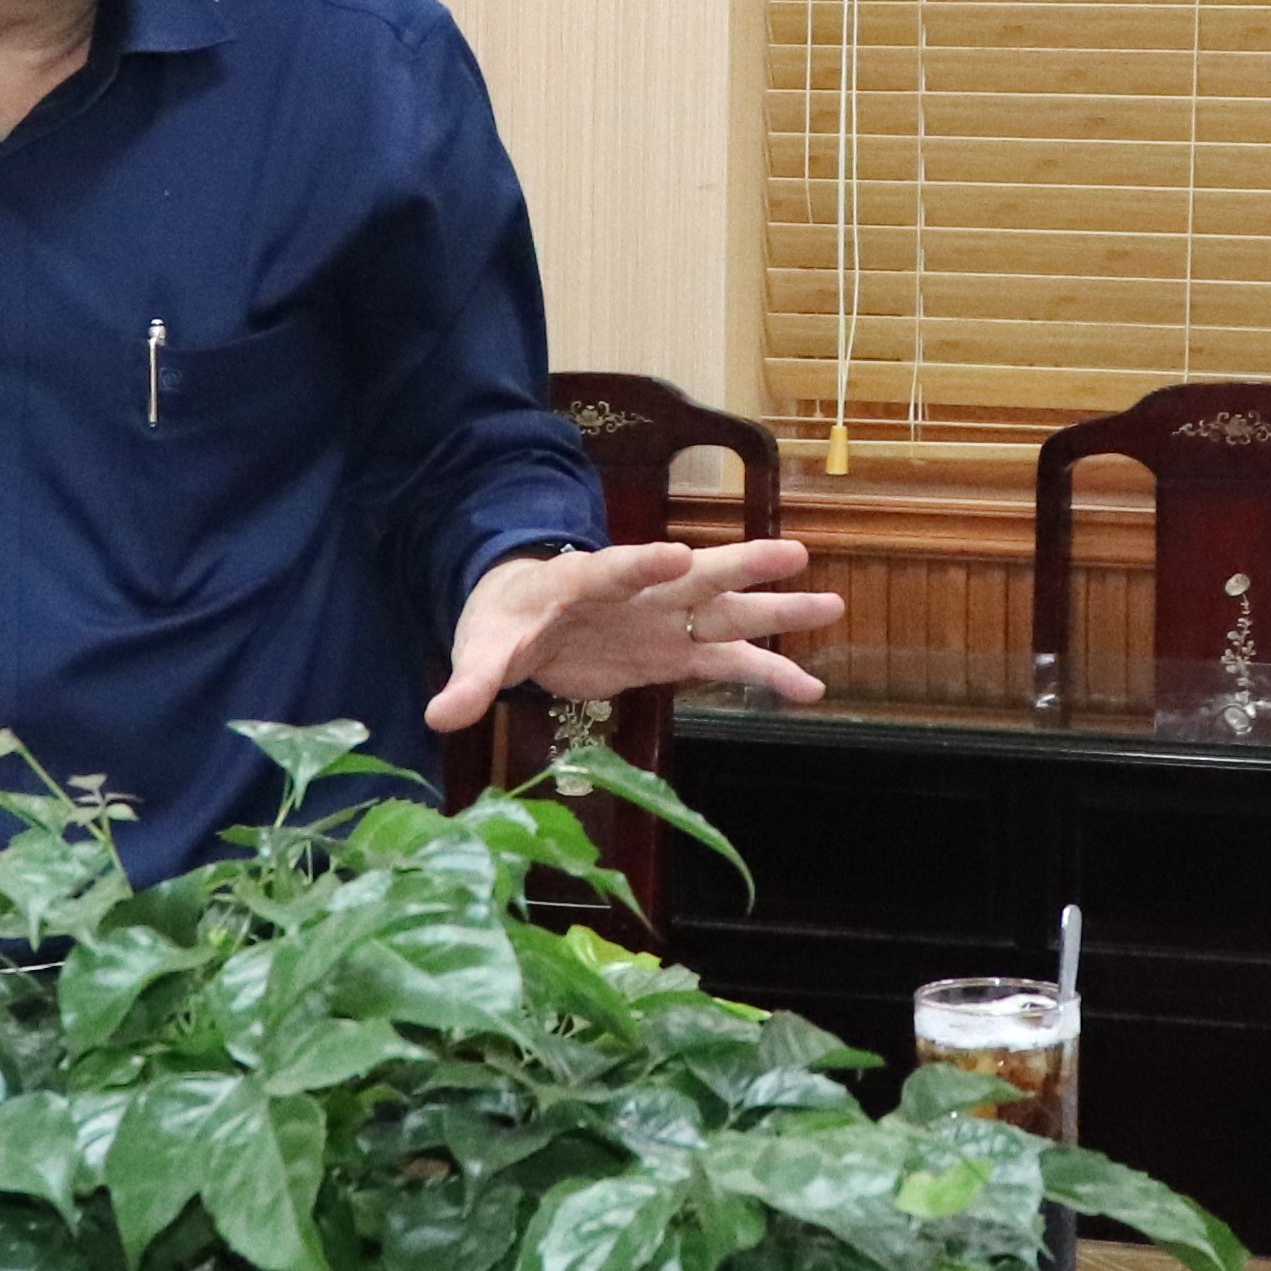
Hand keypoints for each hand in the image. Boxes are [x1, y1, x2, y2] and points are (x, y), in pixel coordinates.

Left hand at [425, 537, 844, 733]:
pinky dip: (769, 673)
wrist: (523, 621)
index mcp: (586, 581)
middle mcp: (639, 593)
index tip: (677, 556)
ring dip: (778, 612)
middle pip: (696, 575)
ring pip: (729, 613)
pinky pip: (730, 661)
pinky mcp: (674, 653)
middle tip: (792, 553)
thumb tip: (438, 716)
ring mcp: (664, 621)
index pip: (617, 568)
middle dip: (742, 565)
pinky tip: (810, 689)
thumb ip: (469, 681)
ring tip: (832, 606)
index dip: (644, 564)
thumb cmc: (503, 621)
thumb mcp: (481, 647)